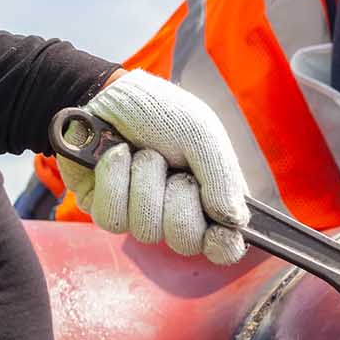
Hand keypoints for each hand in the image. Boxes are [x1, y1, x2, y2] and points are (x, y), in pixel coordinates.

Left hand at [57, 69, 250, 263]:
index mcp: (210, 196)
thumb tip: (234, 222)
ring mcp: (139, 213)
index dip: (223, 246)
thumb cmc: (159, 110)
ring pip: (146, 231)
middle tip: (173, 167)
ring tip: (142, 153)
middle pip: (184, 242)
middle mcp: (177, 211)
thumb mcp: (202, 134)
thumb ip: (222, 178)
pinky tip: (117, 157)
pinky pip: (112, 218)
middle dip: (178, 200)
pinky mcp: (105, 209)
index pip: (224, 244)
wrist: (106, 93)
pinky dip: (115, 182)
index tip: (218, 234)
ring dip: (145, 183)